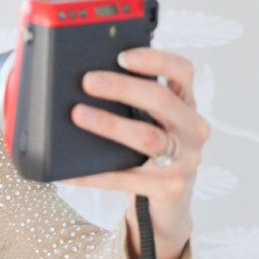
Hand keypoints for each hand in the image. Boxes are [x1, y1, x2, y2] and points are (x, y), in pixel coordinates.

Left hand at [62, 47, 209, 258]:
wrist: (166, 203)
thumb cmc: (149, 151)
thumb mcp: (149, 120)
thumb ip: (131, 99)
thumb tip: (86, 79)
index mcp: (186, 104)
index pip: (181, 71)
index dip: (155, 60)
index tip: (122, 55)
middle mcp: (192, 130)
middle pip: (161, 100)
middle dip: (122, 87)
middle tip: (88, 80)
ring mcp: (184, 161)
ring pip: (146, 138)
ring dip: (110, 124)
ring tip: (78, 114)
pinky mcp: (169, 189)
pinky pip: (124, 178)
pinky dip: (92, 174)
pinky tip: (67, 170)